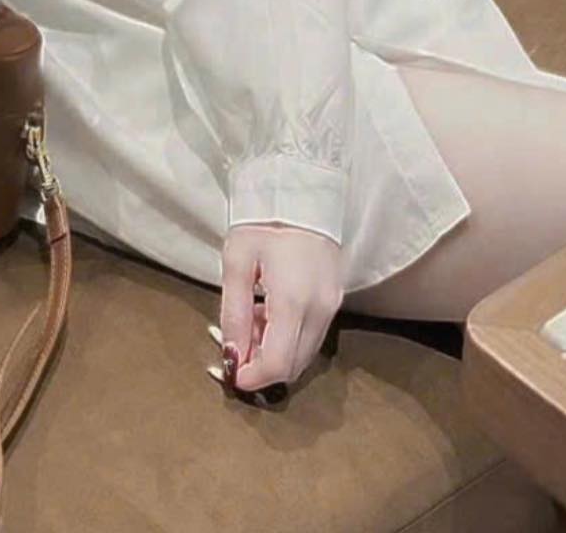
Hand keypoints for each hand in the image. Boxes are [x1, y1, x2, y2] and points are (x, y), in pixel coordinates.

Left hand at [219, 223, 341, 393]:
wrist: (301, 189)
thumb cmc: (264, 219)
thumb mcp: (237, 260)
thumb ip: (233, 311)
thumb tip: (232, 354)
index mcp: (293, 300)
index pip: (277, 364)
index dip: (252, 377)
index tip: (230, 371)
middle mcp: (319, 309)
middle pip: (293, 365)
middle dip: (261, 366)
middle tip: (236, 343)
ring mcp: (331, 305)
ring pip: (304, 353)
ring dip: (274, 351)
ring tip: (249, 319)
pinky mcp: (335, 298)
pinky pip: (312, 334)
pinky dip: (289, 337)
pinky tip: (267, 312)